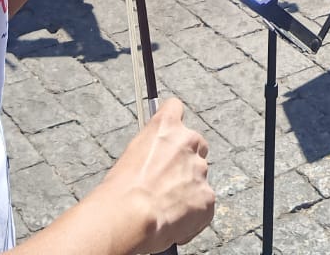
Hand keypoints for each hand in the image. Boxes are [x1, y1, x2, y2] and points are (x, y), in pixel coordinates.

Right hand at [91, 98, 214, 251]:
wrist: (130, 217)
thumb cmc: (121, 188)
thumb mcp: (132, 155)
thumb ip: (152, 149)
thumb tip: (157, 158)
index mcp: (167, 126)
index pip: (175, 108)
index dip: (171, 123)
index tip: (167, 134)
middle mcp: (189, 141)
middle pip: (195, 144)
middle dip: (185, 159)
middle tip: (168, 179)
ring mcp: (201, 169)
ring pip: (199, 175)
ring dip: (187, 187)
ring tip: (165, 206)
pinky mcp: (208, 197)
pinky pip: (203, 203)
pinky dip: (192, 212)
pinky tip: (172, 221)